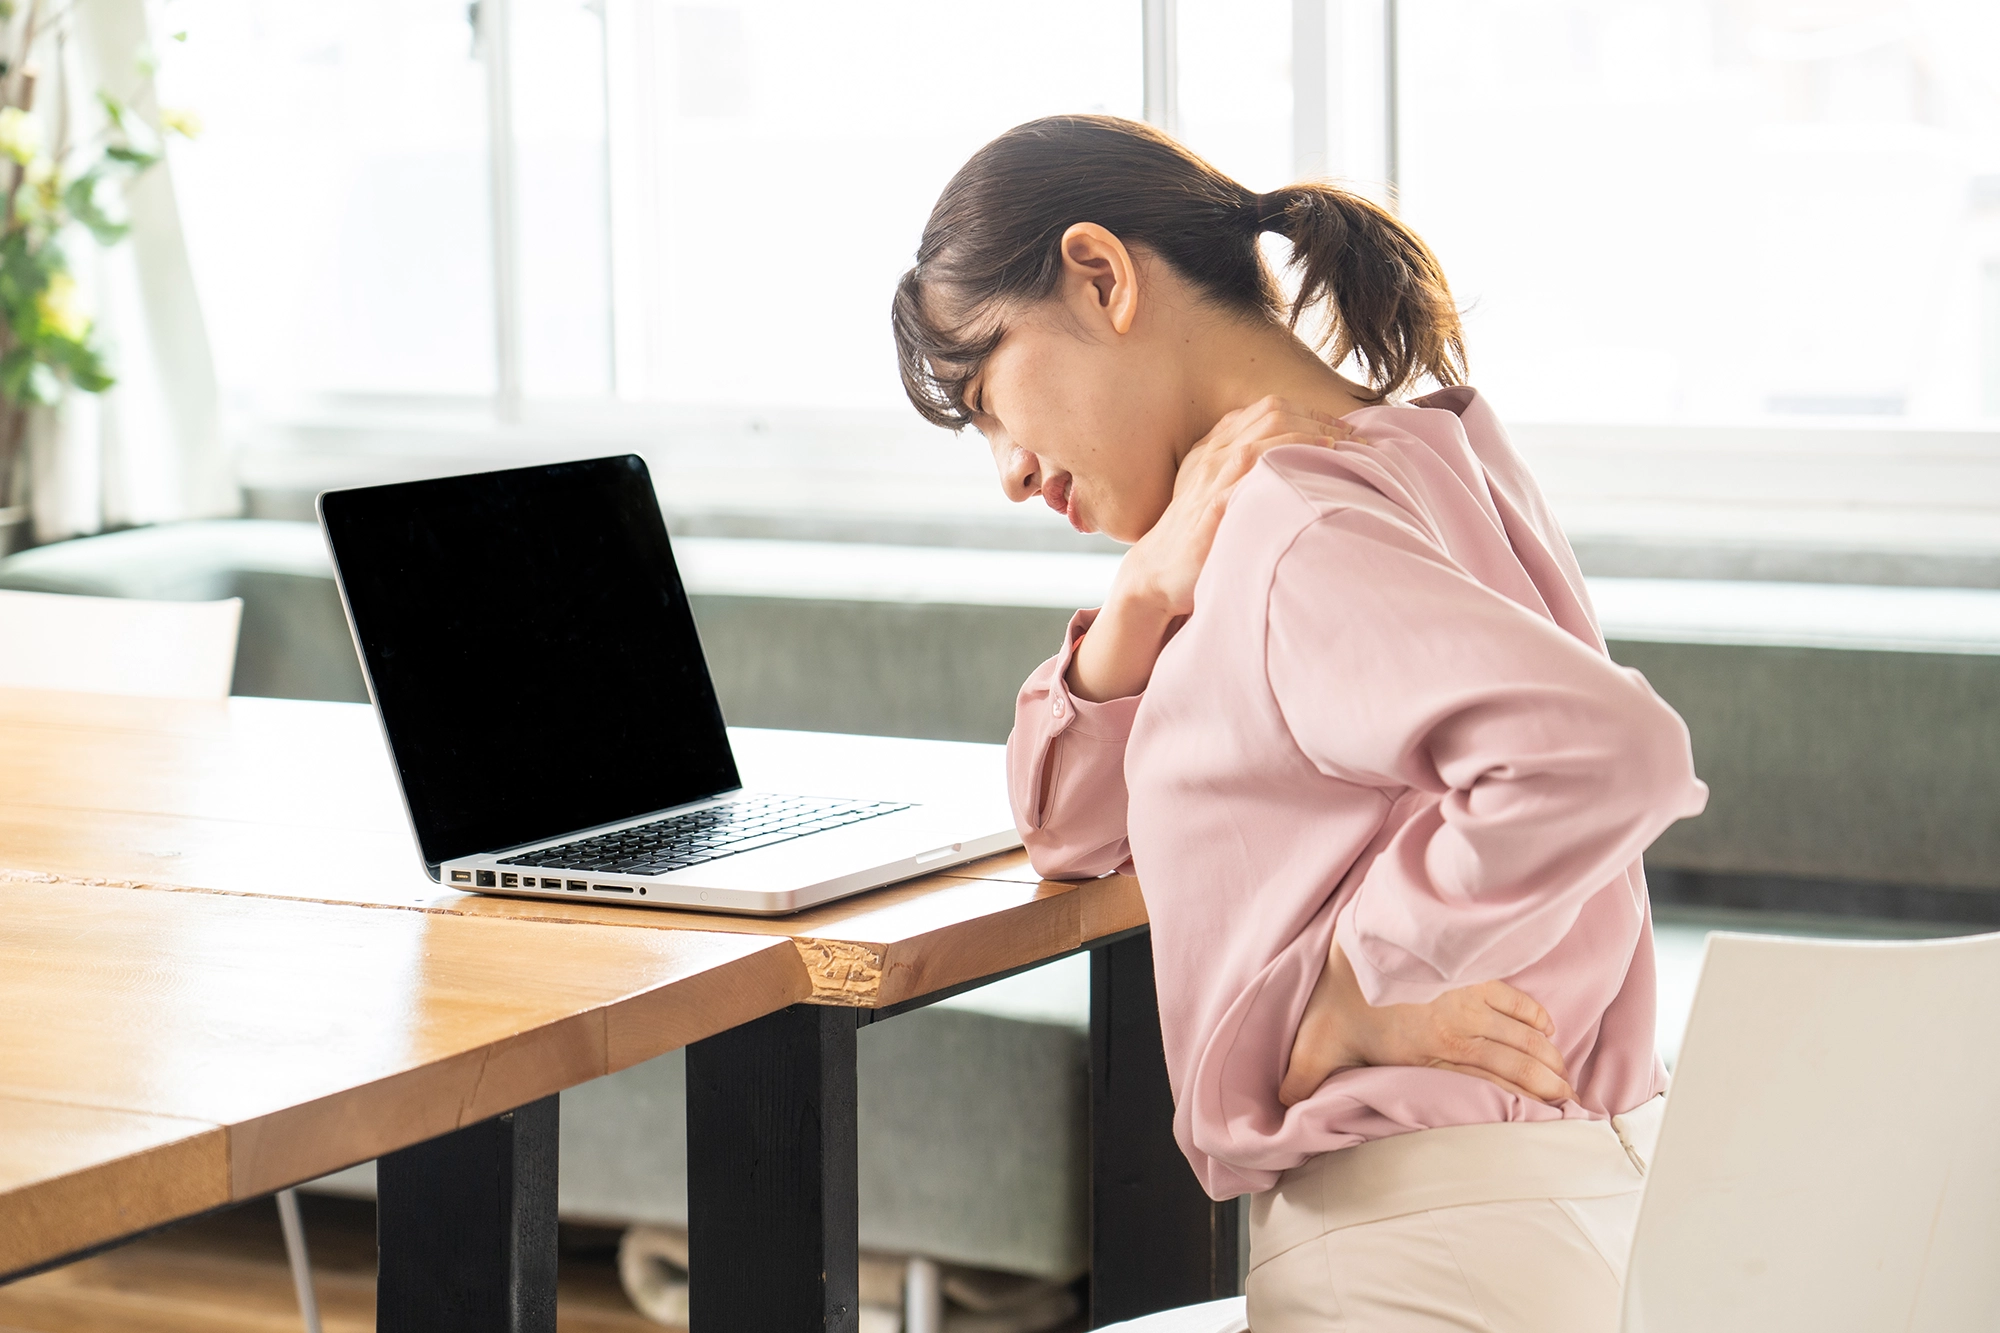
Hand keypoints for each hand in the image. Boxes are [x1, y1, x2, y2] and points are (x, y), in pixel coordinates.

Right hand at [1067, 397, 1354, 701]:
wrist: (1155, 575)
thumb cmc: (1194, 538)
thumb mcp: (1214, 491)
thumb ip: (1244, 471)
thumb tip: (1300, 464)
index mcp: (1213, 444)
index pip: (1270, 408)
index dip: (1314, 412)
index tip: (1348, 429)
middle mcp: (1213, 453)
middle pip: (1275, 413)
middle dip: (1323, 420)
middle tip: (1362, 441)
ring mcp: (1212, 478)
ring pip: (1268, 436)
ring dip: (1315, 437)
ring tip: (1352, 451)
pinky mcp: (1214, 507)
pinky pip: (1255, 475)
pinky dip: (1288, 465)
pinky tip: (1315, 470)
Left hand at [1278, 942, 1573, 1106]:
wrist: (1358, 936)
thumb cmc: (1337, 991)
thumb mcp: (1315, 1044)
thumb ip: (1304, 1081)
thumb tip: (1284, 1111)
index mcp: (1430, 1055)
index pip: (1487, 1086)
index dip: (1520, 1103)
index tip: (1548, 1118)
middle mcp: (1458, 1032)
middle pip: (1515, 1064)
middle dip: (1546, 1084)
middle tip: (1570, 1102)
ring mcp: (1468, 1001)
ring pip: (1520, 1035)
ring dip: (1546, 1055)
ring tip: (1566, 1076)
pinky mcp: (1469, 974)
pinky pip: (1513, 997)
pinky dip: (1533, 1014)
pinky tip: (1547, 1027)